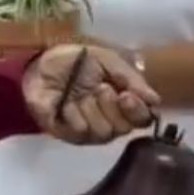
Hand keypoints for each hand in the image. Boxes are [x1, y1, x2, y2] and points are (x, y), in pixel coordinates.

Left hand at [23, 44, 158, 143]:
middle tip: (99, 89)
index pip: (144, 118)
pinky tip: (65, 102)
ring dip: (91, 108)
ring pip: (104, 131)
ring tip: (80, 94)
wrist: (38, 64)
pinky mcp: (69, 134)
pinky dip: (73, 113)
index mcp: (123, 103)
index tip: (127, 95)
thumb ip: (130, 78)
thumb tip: (155, 99)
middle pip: (125, 128)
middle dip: (112, 106)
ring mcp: (90, 129)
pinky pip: (81, 131)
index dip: (139, 110)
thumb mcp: (105, 60)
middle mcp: (110, 120)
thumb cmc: (73, 61)